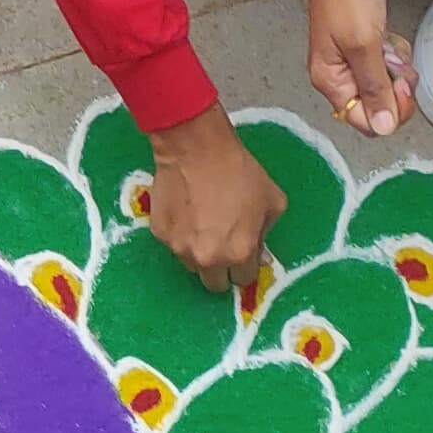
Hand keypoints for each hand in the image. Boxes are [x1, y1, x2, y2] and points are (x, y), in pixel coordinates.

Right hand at [144, 104, 285, 293]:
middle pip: (214, 284)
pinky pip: (174, 243)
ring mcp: (180, 248)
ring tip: (203, 223)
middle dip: (222, 269)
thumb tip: (259, 254)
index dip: (246, 265)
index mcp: (239, 253)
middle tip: (223, 245)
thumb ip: (266, 234)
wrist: (197, 149)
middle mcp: (208, 258)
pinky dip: (181, 234)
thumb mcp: (272, 202)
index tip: (244, 253)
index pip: (243, 279)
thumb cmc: (240, 172)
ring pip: (192, 265)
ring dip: (200, 253)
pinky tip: (187, 210)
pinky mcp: (160, 234)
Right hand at [303, 0, 414, 136]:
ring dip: (396, 70)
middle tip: (397, 66)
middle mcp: (339, 76)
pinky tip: (388, 38)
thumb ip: (374, 89)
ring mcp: (352, 61)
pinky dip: (394, 56)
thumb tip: (382, 127)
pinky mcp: (364, 47)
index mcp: (330, 81)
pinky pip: (386, 66)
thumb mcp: (363, 46)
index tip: (400, 88)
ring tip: (389, 45)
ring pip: (385, 86)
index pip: (363, 121)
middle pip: (377, 106)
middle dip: (395, 88)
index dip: (388, 111)